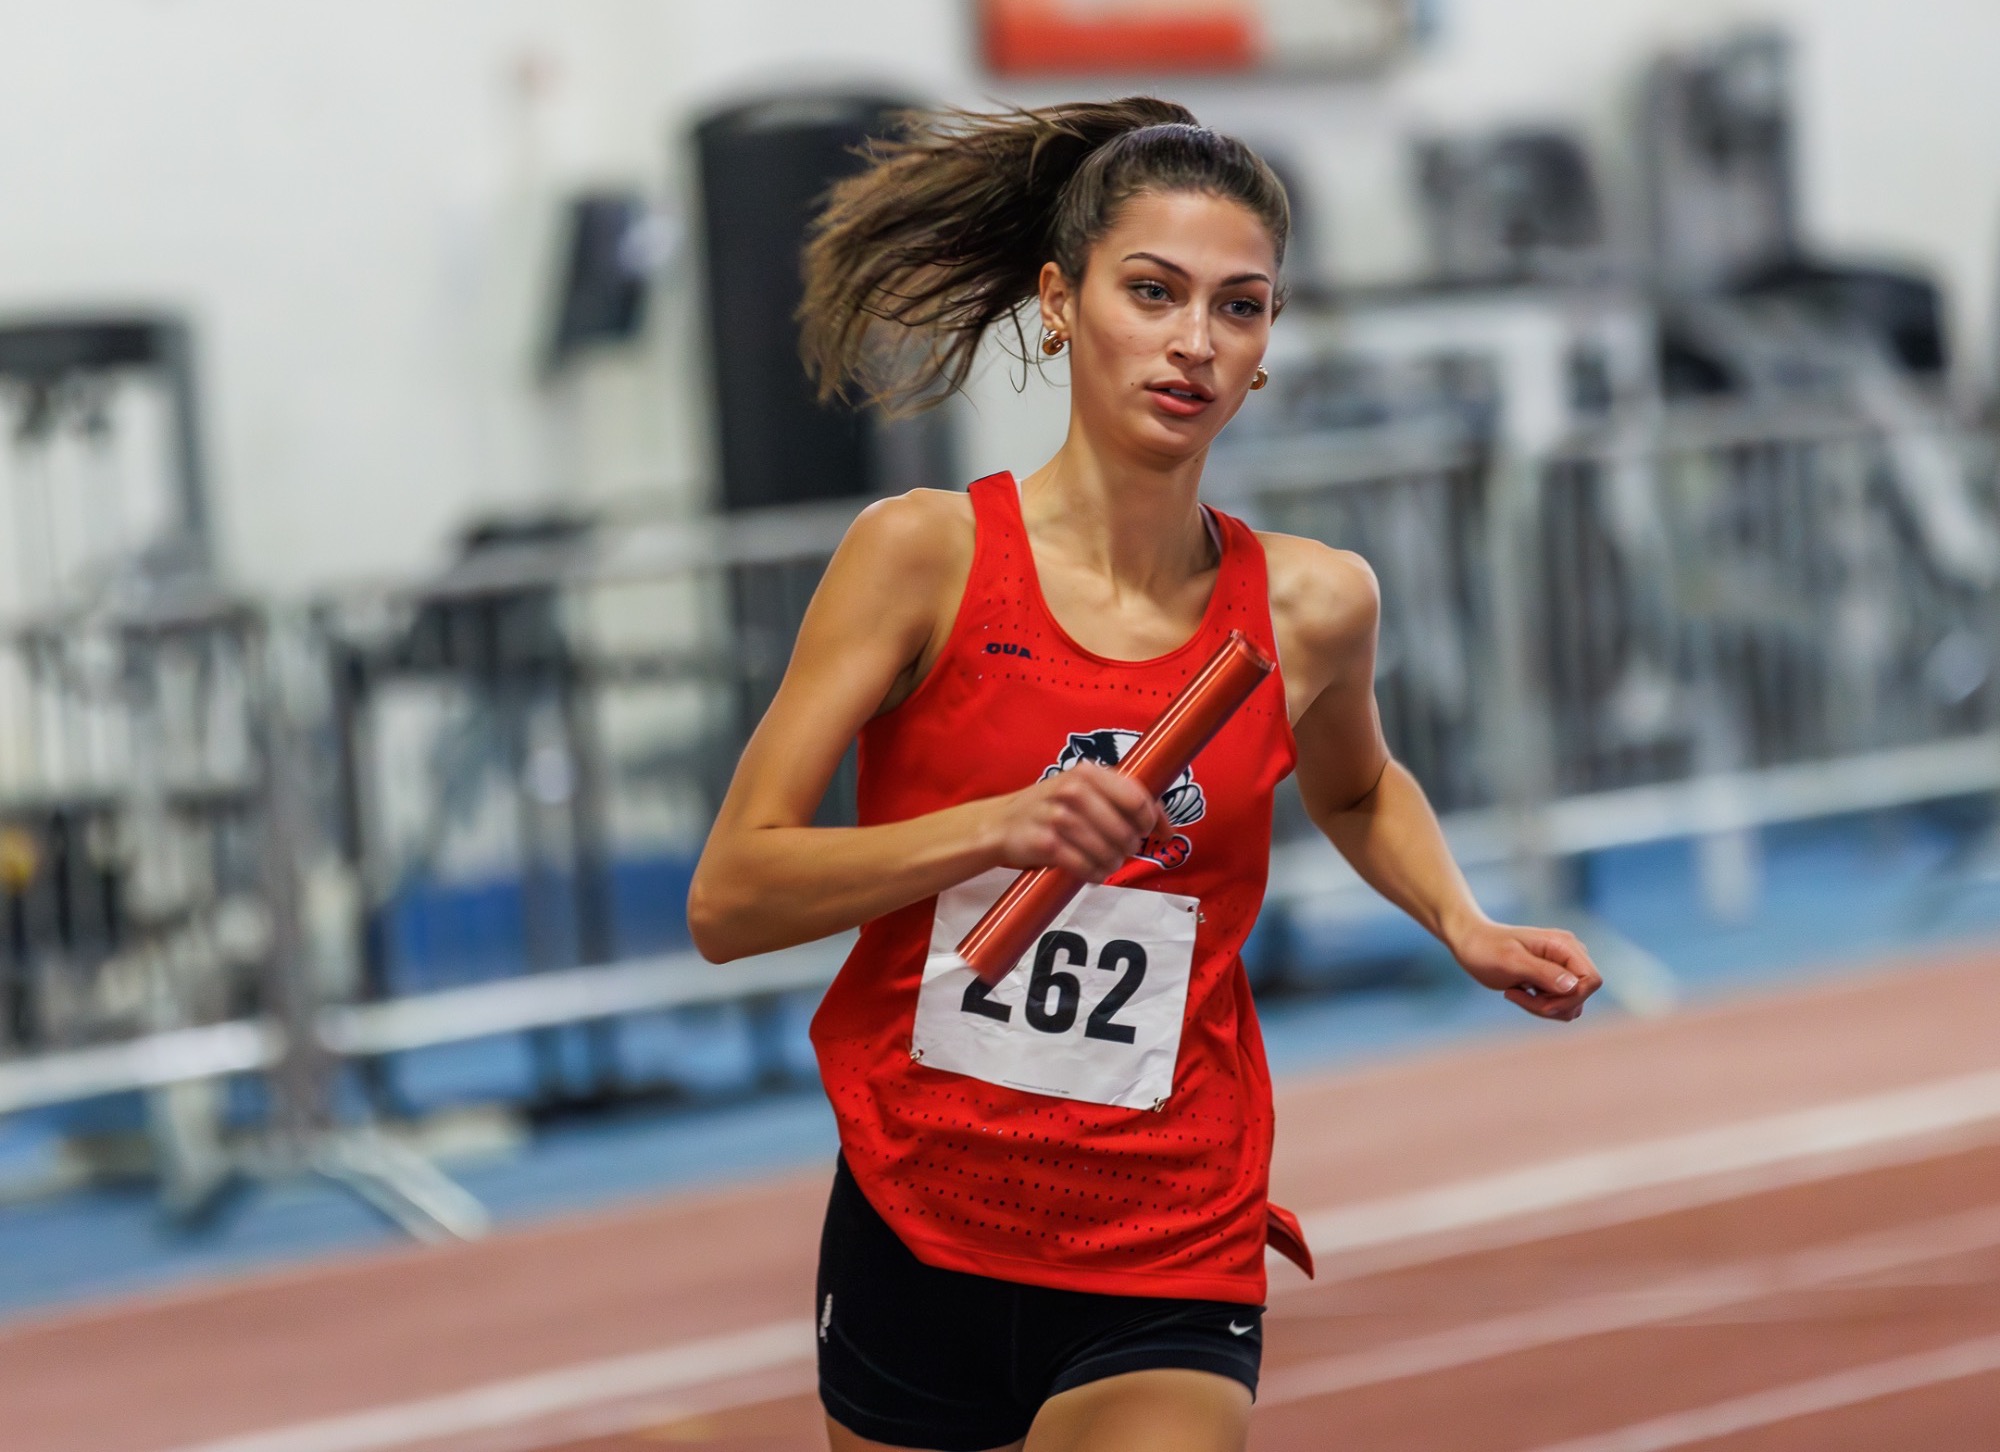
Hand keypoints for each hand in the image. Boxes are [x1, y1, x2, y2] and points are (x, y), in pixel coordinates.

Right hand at [992, 764, 1170, 883]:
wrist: (1001, 823)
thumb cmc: (1051, 807)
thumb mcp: (1082, 789)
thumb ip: (1119, 798)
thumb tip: (1166, 824)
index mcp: (1087, 773)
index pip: (1136, 798)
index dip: (1152, 820)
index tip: (1157, 834)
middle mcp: (1073, 791)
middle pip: (1124, 829)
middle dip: (1131, 846)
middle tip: (1124, 851)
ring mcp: (1057, 817)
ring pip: (1106, 850)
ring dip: (1113, 863)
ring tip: (1108, 864)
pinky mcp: (1045, 844)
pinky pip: (1084, 866)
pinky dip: (1095, 874)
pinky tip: (1093, 873)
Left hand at [1447, 918, 1602, 1020]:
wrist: (1469, 942)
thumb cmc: (1485, 948)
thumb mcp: (1511, 961)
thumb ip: (1543, 972)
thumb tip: (1575, 986)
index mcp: (1564, 945)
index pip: (1592, 981)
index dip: (1571, 998)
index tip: (1539, 999)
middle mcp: (1570, 955)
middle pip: (1581, 996)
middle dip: (1551, 1005)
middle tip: (1516, 996)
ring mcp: (1563, 968)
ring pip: (1571, 1005)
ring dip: (1543, 1008)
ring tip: (1514, 993)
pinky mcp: (1554, 980)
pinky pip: (1559, 1005)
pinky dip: (1539, 1006)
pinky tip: (1517, 992)